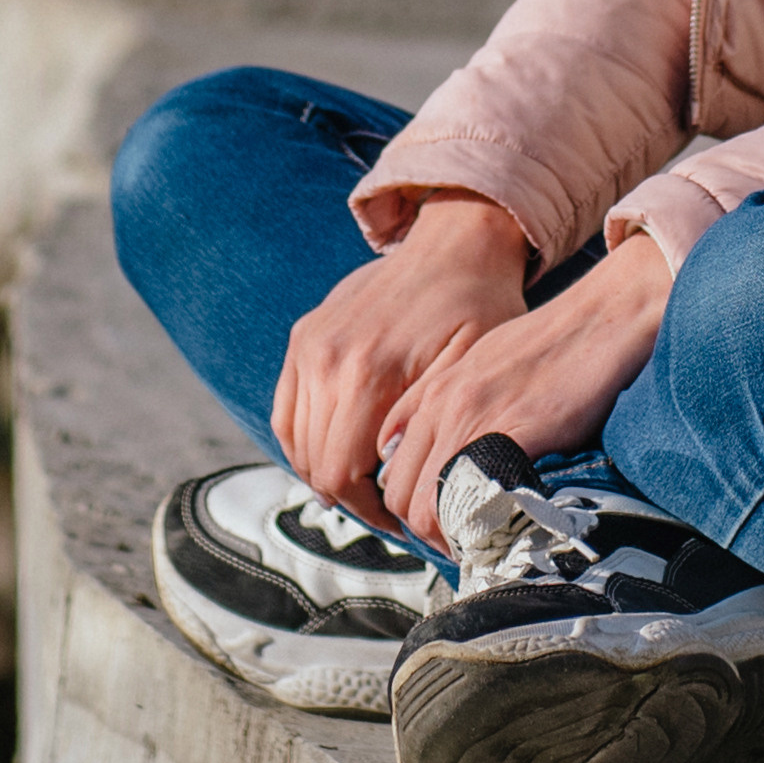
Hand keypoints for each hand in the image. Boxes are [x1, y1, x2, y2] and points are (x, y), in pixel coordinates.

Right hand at [275, 196, 529, 527]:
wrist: (455, 244)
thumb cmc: (477, 307)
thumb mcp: (471, 369)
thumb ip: (428, 427)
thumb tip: (398, 481)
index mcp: (367, 374)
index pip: (340, 475)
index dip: (366, 510)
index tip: (398, 518)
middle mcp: (326, 359)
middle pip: (314, 464)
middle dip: (349, 496)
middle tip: (387, 504)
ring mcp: (309, 345)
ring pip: (294, 441)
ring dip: (324, 469)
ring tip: (366, 480)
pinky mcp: (304, 335)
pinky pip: (286, 408)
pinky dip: (304, 438)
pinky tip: (338, 449)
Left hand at [379, 229, 671, 548]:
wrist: (606, 313)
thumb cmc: (555, 343)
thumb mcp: (486, 364)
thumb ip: (451, 405)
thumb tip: (438, 457)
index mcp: (434, 389)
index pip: (389, 470)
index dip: (409, 507)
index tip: (437, 521)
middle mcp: (444, 403)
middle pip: (400, 497)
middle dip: (425, 531)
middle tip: (460, 542)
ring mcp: (476, 416)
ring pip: (428, 506)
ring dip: (451, 537)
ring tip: (481, 543)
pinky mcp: (516, 430)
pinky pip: (475, 498)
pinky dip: (484, 527)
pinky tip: (506, 530)